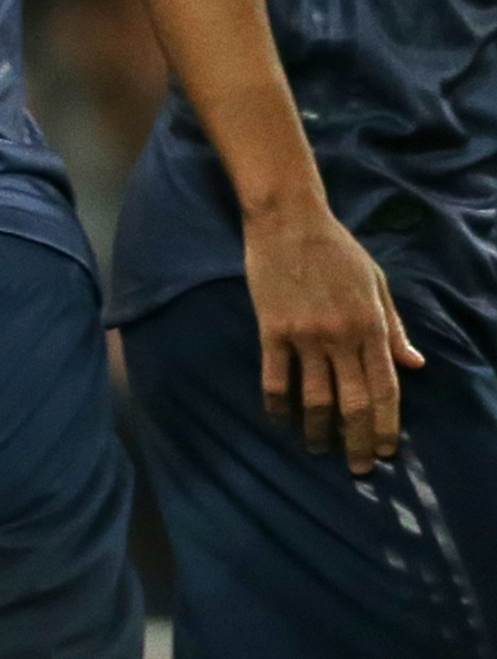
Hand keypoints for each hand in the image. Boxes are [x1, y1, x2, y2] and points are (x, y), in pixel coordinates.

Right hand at [242, 201, 423, 473]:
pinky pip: (275, 377)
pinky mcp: (272, 329)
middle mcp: (341, 337)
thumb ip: (395, 328)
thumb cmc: (338, 249)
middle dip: (357, 440)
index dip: (387, 425)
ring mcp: (305, 335)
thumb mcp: (377, 284)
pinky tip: (280, 421)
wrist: (288, 220)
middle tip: (356, 467)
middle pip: (353, 402)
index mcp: (372, 326)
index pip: (386, 389)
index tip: (385, 452)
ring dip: (318, 429)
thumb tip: (415, 366)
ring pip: (314, 396)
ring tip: (318, 449)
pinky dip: (278, 405)